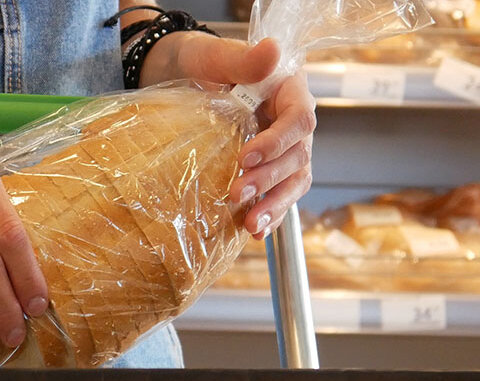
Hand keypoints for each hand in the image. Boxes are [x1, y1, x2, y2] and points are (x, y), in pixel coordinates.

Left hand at [142, 34, 315, 239]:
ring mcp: (283, 148)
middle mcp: (292, 122)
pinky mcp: (268, 168)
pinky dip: (271, 214)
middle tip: (237, 192)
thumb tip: (272, 50)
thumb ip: (242, 59)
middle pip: (299, 156)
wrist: (180, 75)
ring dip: (275, 205)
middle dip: (270, 179)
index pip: (299, 119)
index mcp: (289, 91)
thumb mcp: (213, 55)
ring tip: (251, 224)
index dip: (278, 142)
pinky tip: (255, 231)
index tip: (246, 157)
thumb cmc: (199, 61)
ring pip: (294, 181)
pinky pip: (279, 194)